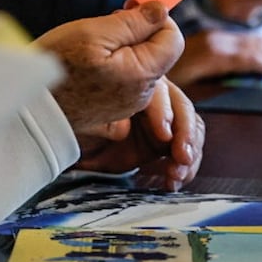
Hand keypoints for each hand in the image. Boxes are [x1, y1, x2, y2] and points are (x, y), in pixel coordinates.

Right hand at [36, 1, 184, 145]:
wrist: (31, 107)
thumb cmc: (58, 67)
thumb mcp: (94, 32)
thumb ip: (134, 22)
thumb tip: (161, 10)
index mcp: (144, 74)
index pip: (174, 38)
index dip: (155, 18)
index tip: (128, 9)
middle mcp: (143, 94)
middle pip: (156, 51)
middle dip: (136, 32)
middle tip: (104, 25)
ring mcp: (128, 105)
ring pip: (139, 64)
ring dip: (123, 47)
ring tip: (92, 44)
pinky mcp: (113, 109)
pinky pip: (125, 78)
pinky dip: (113, 64)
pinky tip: (89, 62)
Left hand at [74, 78, 204, 189]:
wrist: (70, 145)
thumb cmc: (74, 123)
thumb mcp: (87, 122)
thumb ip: (105, 122)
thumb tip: (123, 129)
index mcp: (133, 81)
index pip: (158, 91)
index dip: (164, 112)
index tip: (163, 134)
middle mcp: (152, 96)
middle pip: (181, 107)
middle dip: (185, 133)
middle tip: (181, 157)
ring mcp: (162, 120)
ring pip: (191, 127)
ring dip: (190, 152)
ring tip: (176, 174)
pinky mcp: (165, 143)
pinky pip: (187, 150)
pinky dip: (185, 166)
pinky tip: (173, 180)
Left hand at [168, 30, 261, 85]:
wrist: (140, 52)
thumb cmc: (160, 79)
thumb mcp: (182, 86)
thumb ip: (210, 86)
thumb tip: (237, 85)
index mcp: (212, 51)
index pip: (251, 56)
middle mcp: (217, 41)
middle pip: (257, 47)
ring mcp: (215, 39)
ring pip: (253, 42)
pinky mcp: (213, 41)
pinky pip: (245, 42)